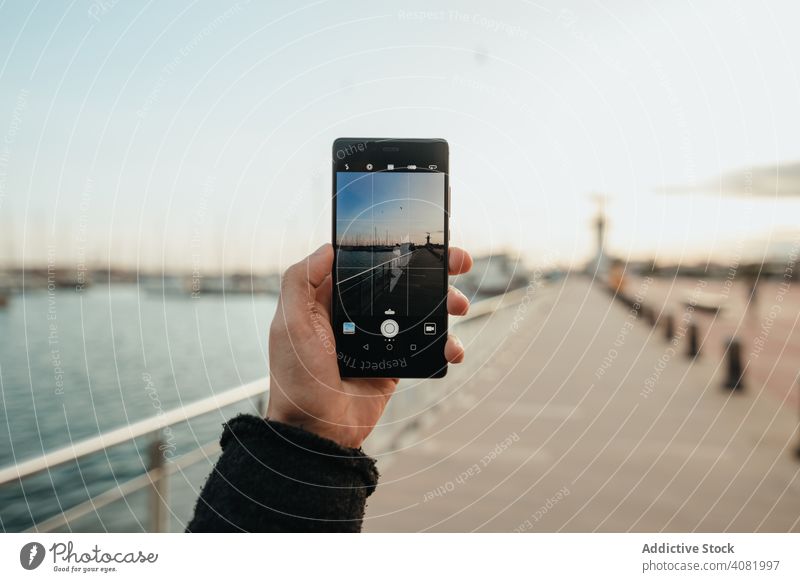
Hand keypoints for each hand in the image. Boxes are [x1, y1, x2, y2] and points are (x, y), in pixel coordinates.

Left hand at [267, 243, 472, 448]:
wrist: (317, 432)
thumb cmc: (296, 379)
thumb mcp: (288, 324)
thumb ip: (300, 281)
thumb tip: (327, 248)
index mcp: (329, 299)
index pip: (365, 264)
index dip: (392, 249)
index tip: (420, 238)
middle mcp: (355, 315)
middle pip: (399, 282)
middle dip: (432, 270)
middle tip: (458, 262)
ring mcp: (378, 339)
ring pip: (419, 310)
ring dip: (445, 303)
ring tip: (460, 305)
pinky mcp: (395, 363)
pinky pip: (425, 346)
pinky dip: (445, 344)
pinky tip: (452, 347)